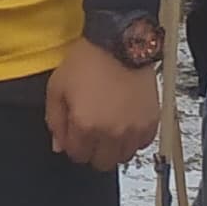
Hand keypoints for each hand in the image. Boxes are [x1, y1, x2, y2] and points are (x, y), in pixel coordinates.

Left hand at [44, 39, 158, 169]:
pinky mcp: (151, 122)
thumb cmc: (87, 61)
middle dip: (93, 151)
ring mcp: (134, 129)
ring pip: (123, 157)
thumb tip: (59, 145)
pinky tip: (125, 122)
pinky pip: (142, 144)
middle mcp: (112, 132)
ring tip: (109, 126)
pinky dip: (133, 138)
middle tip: (91, 131)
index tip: (75, 131)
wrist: (119, 42)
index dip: (73, 144)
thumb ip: (54, 120)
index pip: (77, 155)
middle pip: (101, 163)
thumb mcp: (57, 87)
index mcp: (86, 125)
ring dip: (114, 147)